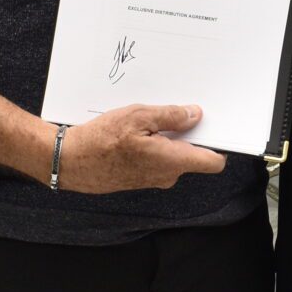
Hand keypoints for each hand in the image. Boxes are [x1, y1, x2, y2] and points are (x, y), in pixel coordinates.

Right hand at [55, 104, 225, 193]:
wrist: (71, 162)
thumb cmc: (101, 140)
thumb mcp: (138, 116)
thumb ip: (171, 116)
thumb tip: (194, 115)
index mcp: (173, 160)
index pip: (213, 162)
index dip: (219, 144)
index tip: (217, 127)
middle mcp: (167, 175)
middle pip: (192, 154)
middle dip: (188, 133)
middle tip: (174, 112)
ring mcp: (153, 179)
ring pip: (172, 155)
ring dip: (167, 138)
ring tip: (147, 121)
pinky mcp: (140, 178)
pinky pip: (156, 159)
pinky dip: (152, 145)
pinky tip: (136, 133)